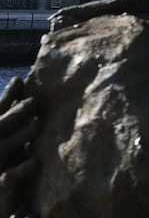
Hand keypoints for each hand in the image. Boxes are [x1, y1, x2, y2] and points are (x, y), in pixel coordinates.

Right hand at [0, 77, 37, 216]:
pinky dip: (20, 169)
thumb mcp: (6, 136)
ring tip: (36, 124)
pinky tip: (34, 162)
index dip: (5, 96)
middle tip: (33, 100)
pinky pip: (8, 176)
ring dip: (20, 135)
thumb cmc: (3, 160)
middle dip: (14, 112)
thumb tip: (18, 84)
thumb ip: (10, 117)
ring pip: (3, 147)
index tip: (18, 80)